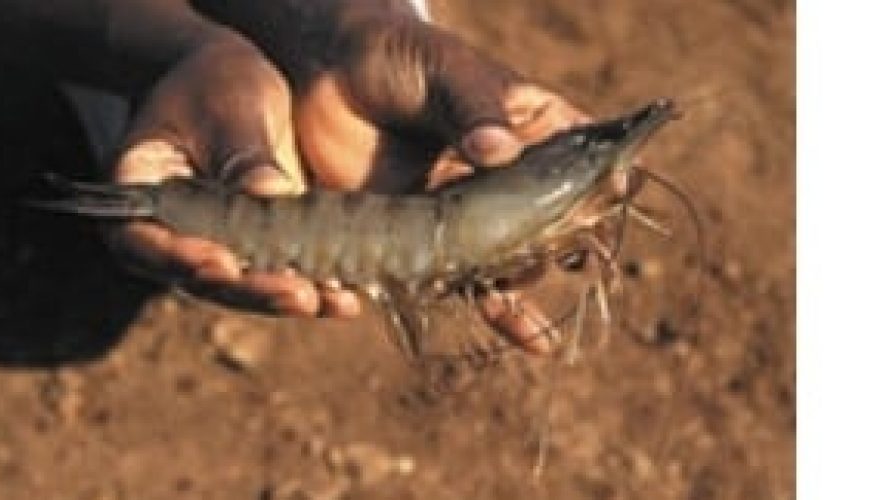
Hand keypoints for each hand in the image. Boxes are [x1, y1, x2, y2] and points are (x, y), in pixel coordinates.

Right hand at [108, 30, 360, 317]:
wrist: (234, 83)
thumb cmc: (216, 82)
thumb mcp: (228, 103)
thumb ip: (242, 151)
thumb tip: (271, 193)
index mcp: (138, 194)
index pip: (144, 241)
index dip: (181, 259)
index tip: (223, 263)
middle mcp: (169, 236)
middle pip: (200, 279)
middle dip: (251, 290)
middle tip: (296, 294)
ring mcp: (214, 249)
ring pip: (244, 290)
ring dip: (285, 299)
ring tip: (331, 302)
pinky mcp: (255, 253)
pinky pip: (279, 279)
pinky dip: (313, 290)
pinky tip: (346, 299)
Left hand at [289, 17, 588, 351]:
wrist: (329, 73)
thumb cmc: (401, 57)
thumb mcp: (444, 70)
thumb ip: (474, 107)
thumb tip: (497, 151)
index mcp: (532, 129)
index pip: (585, 163)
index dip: (601, 187)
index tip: (605, 203)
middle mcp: (510, 179)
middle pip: (551, 223)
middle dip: (552, 240)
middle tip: (538, 245)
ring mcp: (470, 213)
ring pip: (512, 259)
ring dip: (522, 280)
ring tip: (525, 291)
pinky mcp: (428, 239)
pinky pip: (465, 282)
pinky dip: (497, 313)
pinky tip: (536, 345)